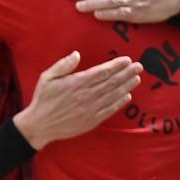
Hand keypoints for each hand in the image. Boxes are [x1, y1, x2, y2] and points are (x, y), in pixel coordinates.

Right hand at [12, 51, 140, 147]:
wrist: (40, 125)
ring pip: (114, 95)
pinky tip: (127, 96)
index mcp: (77, 83)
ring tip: (137, 78)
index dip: (116, 65)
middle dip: (127, 73)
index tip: (127, 60)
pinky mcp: (92, 120)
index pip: (102, 72)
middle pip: (112, 82)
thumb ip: (62, 65)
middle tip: (139, 66)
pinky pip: (110, 109)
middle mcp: (87, 95)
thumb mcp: (46, 78)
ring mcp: (91, 108)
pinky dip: (120, 102)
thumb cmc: (43, 100)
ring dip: (127, 86)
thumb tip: (77, 54)